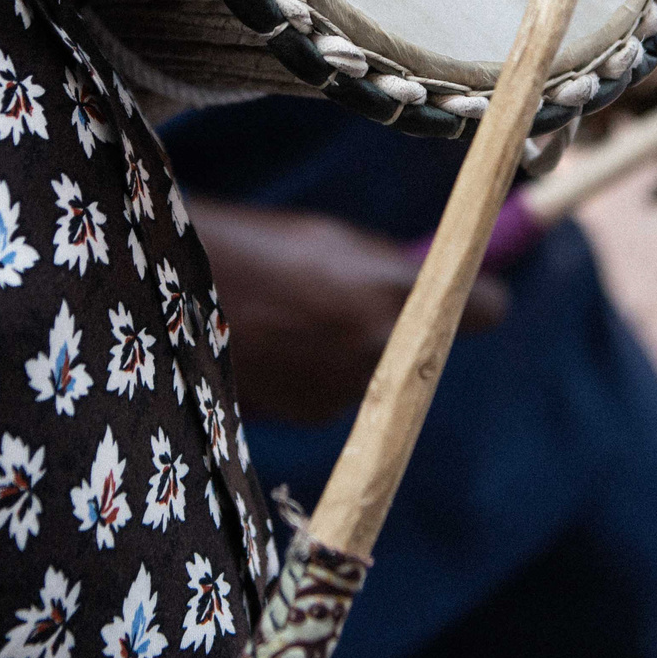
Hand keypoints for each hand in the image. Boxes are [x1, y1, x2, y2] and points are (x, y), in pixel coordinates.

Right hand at [188, 196, 510, 425]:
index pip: (488, 309)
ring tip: (289, 314)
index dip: (477, 300)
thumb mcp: (330, 239)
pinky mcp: (309, 418)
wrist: (168, 297)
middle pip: (420, 346)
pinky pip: (329, 391)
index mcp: (395, 294)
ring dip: (345, 350)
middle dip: (393, 327)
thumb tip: (431, 277)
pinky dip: (310, 372)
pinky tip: (271, 343)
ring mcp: (344, 393)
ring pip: (372, 373)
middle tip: (339, 295)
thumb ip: (388, 267)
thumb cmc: (253, 248)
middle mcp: (382, 354)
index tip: (467, 293)